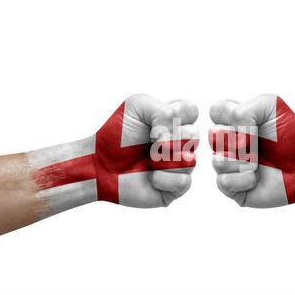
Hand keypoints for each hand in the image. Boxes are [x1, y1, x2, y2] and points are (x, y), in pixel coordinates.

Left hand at [32, 94, 198, 210]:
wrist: (100, 165)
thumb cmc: (117, 136)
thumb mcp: (136, 106)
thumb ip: (163, 109)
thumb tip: (175, 136)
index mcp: (173, 121)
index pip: (192, 112)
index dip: (174, 117)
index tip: (152, 125)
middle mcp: (180, 142)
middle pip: (195, 135)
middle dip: (167, 139)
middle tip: (149, 144)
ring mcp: (180, 165)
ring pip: (191, 160)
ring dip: (163, 159)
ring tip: (148, 161)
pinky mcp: (176, 187)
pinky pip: (184, 181)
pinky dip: (163, 178)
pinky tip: (150, 177)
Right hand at [209, 94, 294, 207]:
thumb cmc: (291, 136)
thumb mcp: (270, 106)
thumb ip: (243, 110)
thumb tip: (232, 138)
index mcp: (235, 120)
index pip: (215, 111)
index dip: (231, 116)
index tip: (252, 122)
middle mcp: (228, 142)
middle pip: (212, 135)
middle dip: (239, 139)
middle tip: (257, 144)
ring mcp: (229, 165)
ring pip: (216, 160)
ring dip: (243, 161)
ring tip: (259, 162)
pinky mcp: (232, 188)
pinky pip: (223, 182)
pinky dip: (244, 179)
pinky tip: (257, 177)